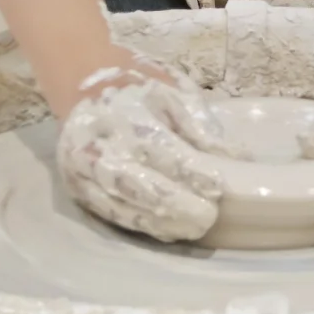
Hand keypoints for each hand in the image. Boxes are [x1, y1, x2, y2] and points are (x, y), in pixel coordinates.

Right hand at [57, 60, 243, 242]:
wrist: (84, 82)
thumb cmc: (140, 87)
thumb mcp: (174, 91)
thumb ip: (200, 125)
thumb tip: (236, 157)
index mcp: (127, 113)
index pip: (163, 149)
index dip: (191, 171)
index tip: (217, 187)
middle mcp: (101, 143)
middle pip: (140, 182)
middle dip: (176, 203)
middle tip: (208, 217)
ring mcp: (84, 168)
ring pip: (123, 203)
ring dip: (159, 221)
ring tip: (192, 229)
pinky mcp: (77, 186)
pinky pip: (108, 212)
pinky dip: (138, 223)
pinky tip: (164, 231)